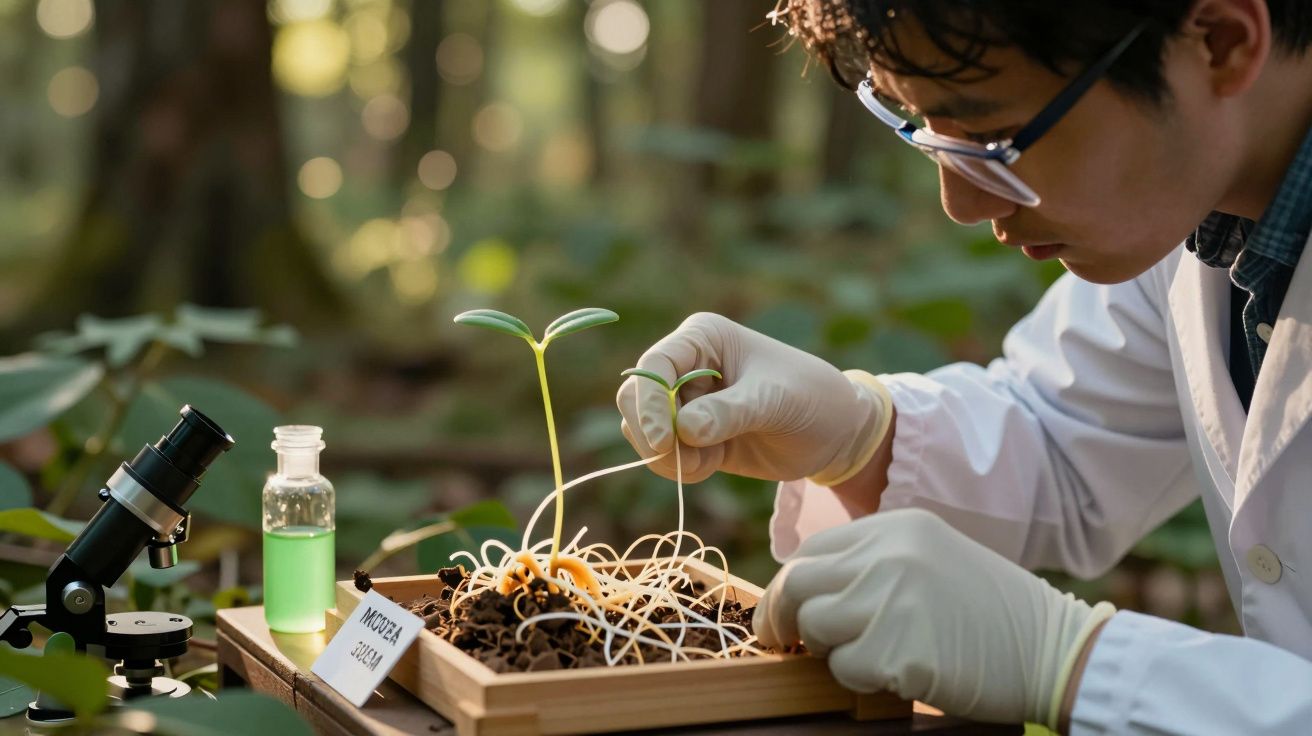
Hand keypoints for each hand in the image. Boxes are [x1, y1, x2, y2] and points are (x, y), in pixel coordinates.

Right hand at [616, 312, 891, 483]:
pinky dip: (679, 467)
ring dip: (667, 455)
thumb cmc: (812, 398)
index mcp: (702, 338)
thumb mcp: (775, 401)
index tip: (665, 441)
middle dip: (651, 433)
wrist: (836, 432)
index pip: (654, 366)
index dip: (649, 403)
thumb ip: (729, 413)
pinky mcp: (690, 435)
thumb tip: (682, 428)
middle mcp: (686, 365)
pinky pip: (661, 455)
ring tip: (709, 460)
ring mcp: (685, 401)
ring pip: (641, 430)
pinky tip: (713, 464)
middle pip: (635, 398)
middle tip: (682, 459)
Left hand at [753, 508, 1114, 726]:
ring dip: (828, 650)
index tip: (788, 612)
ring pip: (815, 626)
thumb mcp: (931, 558)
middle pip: (799, 583)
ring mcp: (893, 600)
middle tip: (782, 641)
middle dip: (781, 617)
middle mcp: (890, 555)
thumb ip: (873, 563)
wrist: (1054, 649)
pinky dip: (860, 679)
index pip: (812, 551)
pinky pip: (845, 669)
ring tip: (869, 655)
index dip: (792, 585)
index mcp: (896, 527)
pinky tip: (900, 672)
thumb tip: (804, 592)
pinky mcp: (898, 649)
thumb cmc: (990, 613)